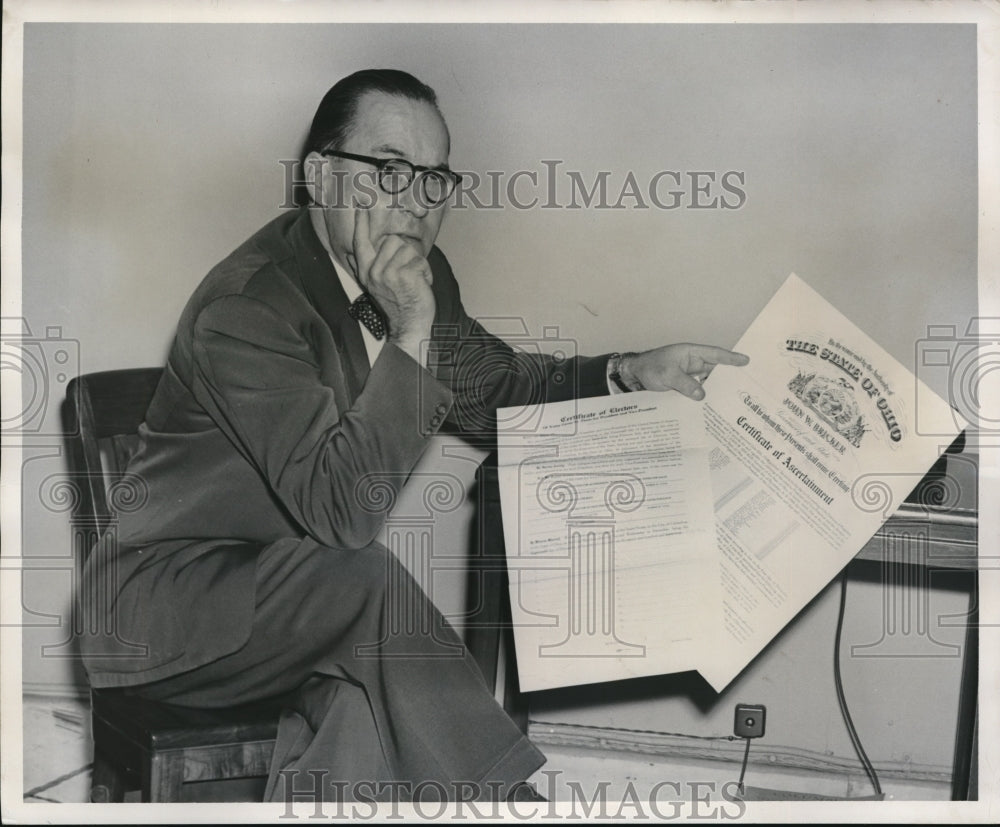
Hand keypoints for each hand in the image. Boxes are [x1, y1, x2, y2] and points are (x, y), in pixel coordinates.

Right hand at [348, 207, 435, 361]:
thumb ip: (373, 265)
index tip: (361, 203)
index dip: (361, 222)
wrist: (409, 326)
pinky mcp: (403, 275)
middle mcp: (373, 271)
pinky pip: (420, 260)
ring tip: (414, 280)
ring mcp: (387, 273)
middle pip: (393, 241)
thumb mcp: (379, 284)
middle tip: (408, 274)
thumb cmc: (399, 303)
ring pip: (408, 249)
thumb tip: (361, 250)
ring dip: (417, 263)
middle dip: (407, 254)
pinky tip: (421, 285)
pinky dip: (426, 272)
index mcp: (366, 271)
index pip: (360, 241)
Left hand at [622, 344, 748, 399]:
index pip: (714, 354)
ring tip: (732, 401)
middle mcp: (691, 363)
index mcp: (690, 353)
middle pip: (714, 370)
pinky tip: (711, 408)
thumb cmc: (648, 368)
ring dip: (716, 391)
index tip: (746, 361)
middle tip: (744, 387)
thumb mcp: (666, 375)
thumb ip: (685, 384)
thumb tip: (702, 395)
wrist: (633, 376)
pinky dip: (703, 398)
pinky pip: (697, 391)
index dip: (730, 358)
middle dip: (728, 378)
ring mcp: (688, 375)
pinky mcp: (683, 386)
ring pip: (707, 383)